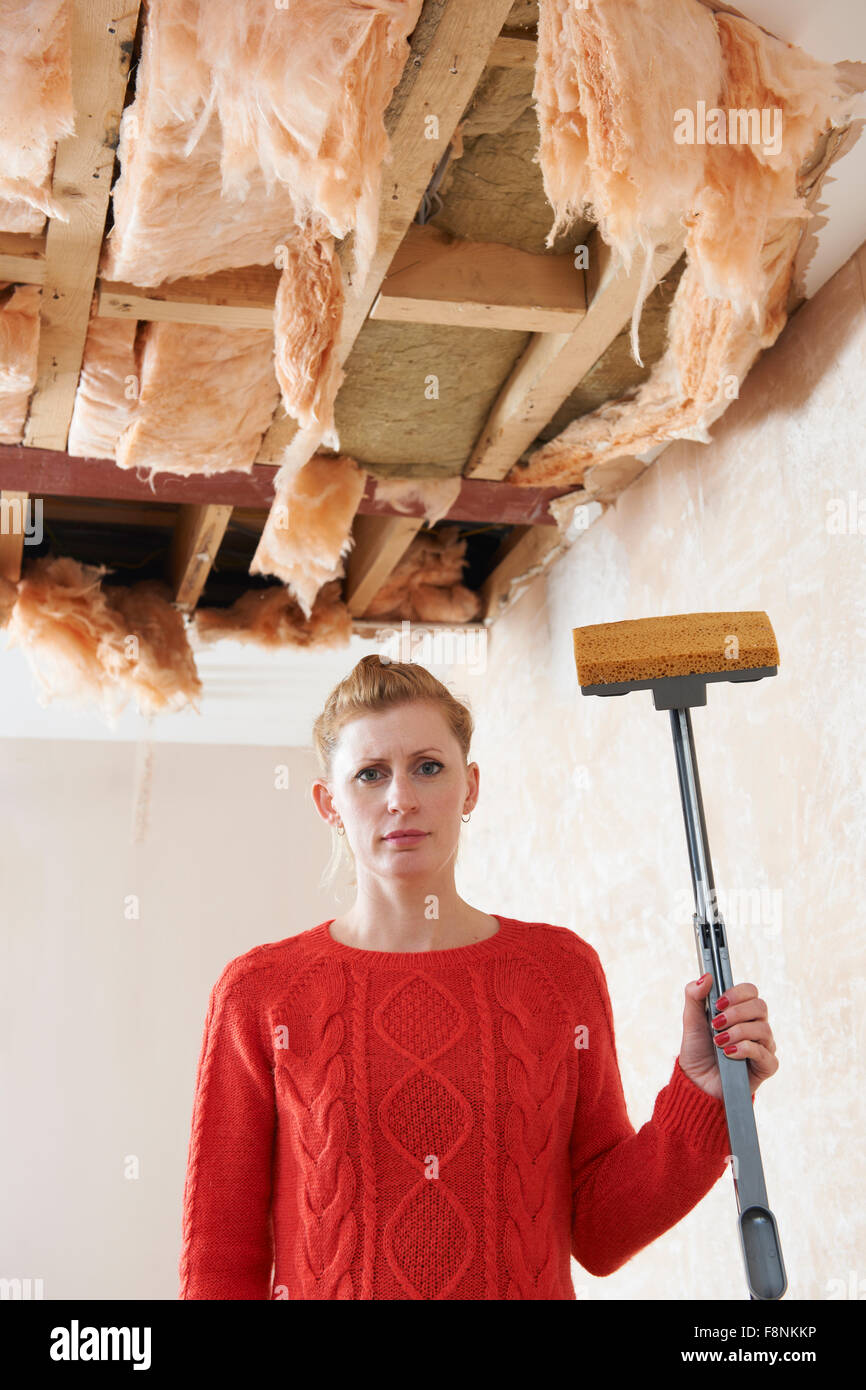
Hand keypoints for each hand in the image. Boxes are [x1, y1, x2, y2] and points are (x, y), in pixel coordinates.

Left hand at [677, 974, 778, 1100]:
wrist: (697, 1081)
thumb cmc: (698, 1050)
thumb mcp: (691, 1021)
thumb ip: (695, 996)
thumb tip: (706, 976)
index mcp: (741, 1011)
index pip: (751, 991)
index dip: (737, 993)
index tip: (719, 1003)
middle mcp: (756, 1026)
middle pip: (760, 1006)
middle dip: (736, 1013)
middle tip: (716, 1023)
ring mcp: (763, 1045)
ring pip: (763, 1028)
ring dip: (737, 1032)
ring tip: (719, 1042)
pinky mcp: (766, 1066)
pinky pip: (765, 1053)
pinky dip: (745, 1049)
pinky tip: (729, 1053)